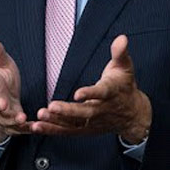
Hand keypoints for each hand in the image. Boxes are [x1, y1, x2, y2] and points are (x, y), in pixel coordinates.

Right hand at [0, 35, 30, 143]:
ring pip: (6, 119)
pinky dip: (26, 129)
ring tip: (21, 117)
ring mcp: (3, 115)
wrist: (3, 99)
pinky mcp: (15, 125)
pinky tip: (35, 126)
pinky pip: (20, 129)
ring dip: (13, 118)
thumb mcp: (0, 62)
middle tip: (2, 104)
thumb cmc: (2, 79)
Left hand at [31, 35, 151, 143]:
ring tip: (40, 116)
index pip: (101, 93)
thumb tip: (121, 38)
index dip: (90, 94)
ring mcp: (92, 122)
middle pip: (84, 113)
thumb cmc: (124, 86)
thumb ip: (120, 52)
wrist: (132, 114)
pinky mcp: (84, 129)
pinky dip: (51, 129)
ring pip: (73, 124)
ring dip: (56, 121)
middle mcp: (101, 110)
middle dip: (68, 111)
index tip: (78, 94)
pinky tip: (37, 126)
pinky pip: (66, 131)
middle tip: (52, 107)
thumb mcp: (125, 67)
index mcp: (111, 93)